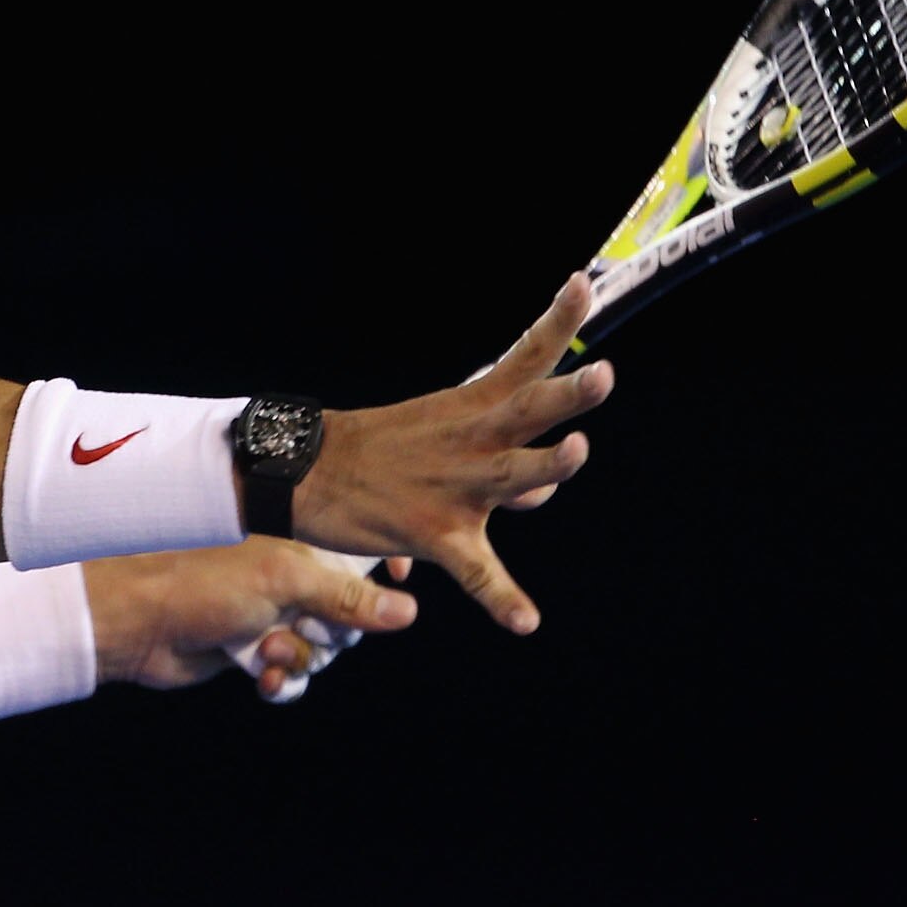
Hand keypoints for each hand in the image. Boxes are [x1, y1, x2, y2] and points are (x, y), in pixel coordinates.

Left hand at [88, 536, 417, 692]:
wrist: (135, 621)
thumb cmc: (200, 581)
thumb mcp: (283, 580)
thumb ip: (346, 595)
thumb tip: (408, 610)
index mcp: (297, 540)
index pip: (358, 548)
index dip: (384, 565)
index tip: (404, 578)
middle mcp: (286, 574)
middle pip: (349, 613)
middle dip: (332, 631)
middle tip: (303, 627)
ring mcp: (268, 612)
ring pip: (321, 648)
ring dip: (301, 658)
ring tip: (267, 653)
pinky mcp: (250, 648)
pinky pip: (292, 673)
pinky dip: (284, 680)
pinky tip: (266, 679)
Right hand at [288, 272, 613, 634]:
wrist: (302, 472)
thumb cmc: (376, 451)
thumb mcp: (436, 432)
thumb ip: (499, 459)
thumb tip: (540, 493)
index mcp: (469, 408)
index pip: (523, 357)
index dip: (556, 321)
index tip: (583, 284)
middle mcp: (470, 441)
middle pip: (530, 410)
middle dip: (569, 393)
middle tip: (603, 373)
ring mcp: (455, 487)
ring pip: (514, 475)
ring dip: (550, 464)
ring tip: (577, 449)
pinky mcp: (434, 534)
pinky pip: (476, 572)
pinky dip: (502, 599)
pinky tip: (525, 622)